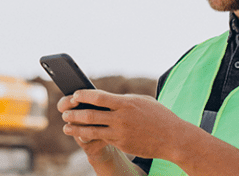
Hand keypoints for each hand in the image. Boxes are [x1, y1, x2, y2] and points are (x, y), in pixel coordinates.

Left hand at [58, 89, 201, 160]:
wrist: (173, 138)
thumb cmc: (159, 116)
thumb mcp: (142, 101)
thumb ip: (123, 100)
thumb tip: (106, 99)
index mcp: (126, 103)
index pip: (98, 97)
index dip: (83, 95)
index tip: (74, 95)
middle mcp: (121, 118)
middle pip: (90, 114)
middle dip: (74, 113)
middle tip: (64, 112)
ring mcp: (120, 133)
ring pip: (92, 130)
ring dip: (76, 128)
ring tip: (66, 127)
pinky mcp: (122, 144)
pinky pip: (102, 139)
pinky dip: (90, 136)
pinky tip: (82, 135)